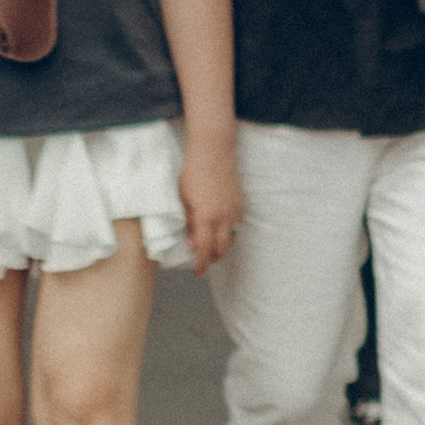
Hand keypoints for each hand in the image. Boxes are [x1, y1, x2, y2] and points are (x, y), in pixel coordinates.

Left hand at [180, 136, 242, 276]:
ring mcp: (234, 210)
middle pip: (222, 248)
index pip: (205, 249)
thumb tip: (192, 242)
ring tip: (212, 246)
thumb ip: (189, 223)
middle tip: (204, 262)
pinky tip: (220, 228)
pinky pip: (236, 224)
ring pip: (231, 237)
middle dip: (213, 258)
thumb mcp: (184, 200)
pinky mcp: (241, 203)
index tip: (198, 272)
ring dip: (222, 245)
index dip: (202, 264)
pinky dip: (229, 230)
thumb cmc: (193, 174)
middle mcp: (224, 216)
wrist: (214, 152)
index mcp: (206, 217)